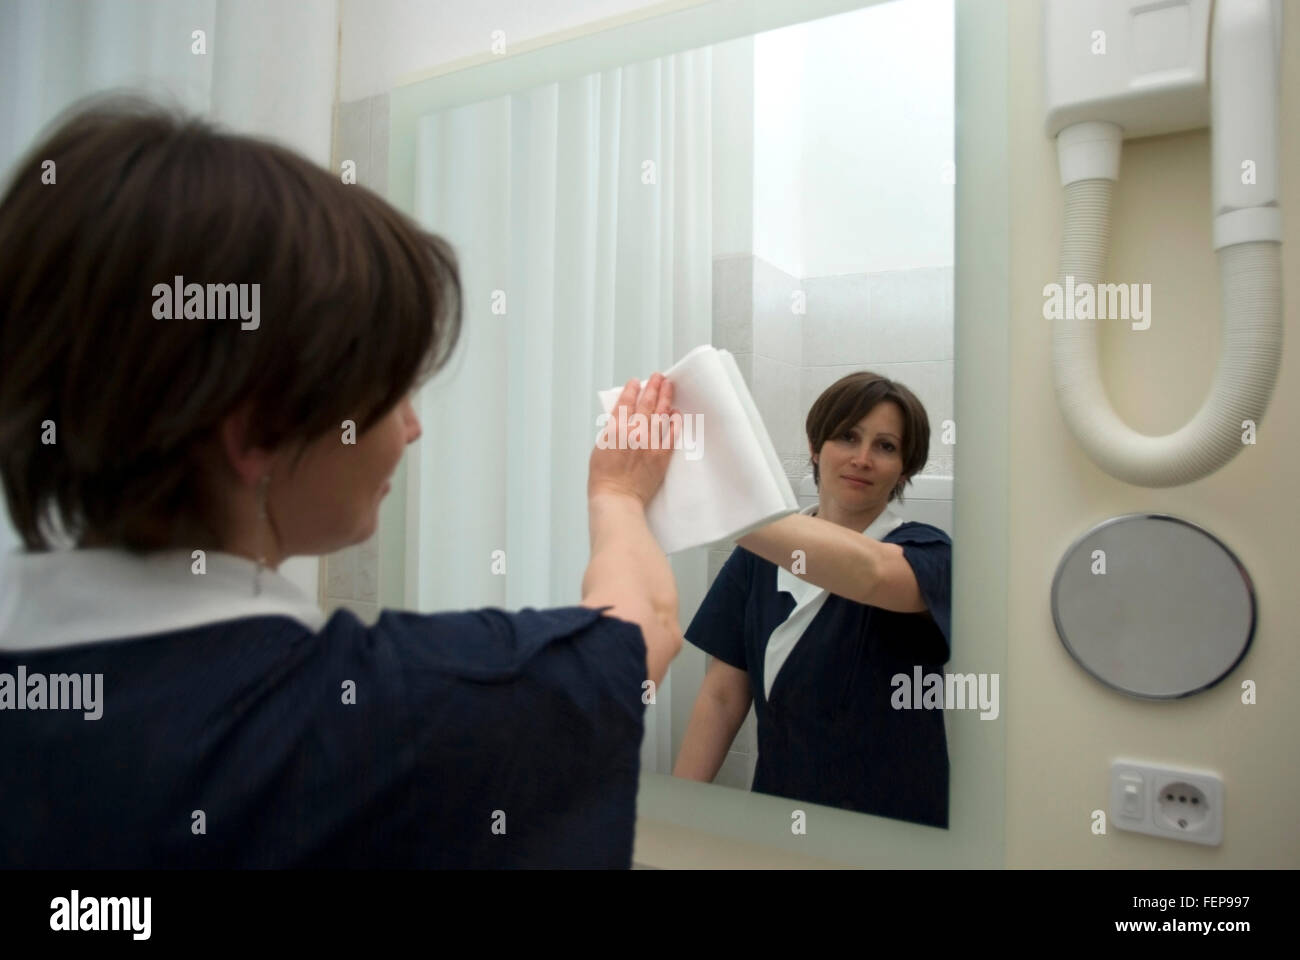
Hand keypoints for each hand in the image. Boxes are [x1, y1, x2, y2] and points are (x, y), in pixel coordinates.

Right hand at [588, 372, 679, 506]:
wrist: (617, 497)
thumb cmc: (604, 477)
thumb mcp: (600, 446)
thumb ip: (612, 430)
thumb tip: (622, 419)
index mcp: (616, 429)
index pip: (626, 402)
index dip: (632, 389)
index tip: (636, 382)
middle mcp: (634, 432)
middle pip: (646, 403)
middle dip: (653, 387)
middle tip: (659, 377)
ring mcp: (650, 443)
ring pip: (661, 414)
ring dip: (665, 398)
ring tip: (669, 387)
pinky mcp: (661, 455)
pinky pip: (671, 434)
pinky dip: (674, 422)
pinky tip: (676, 413)